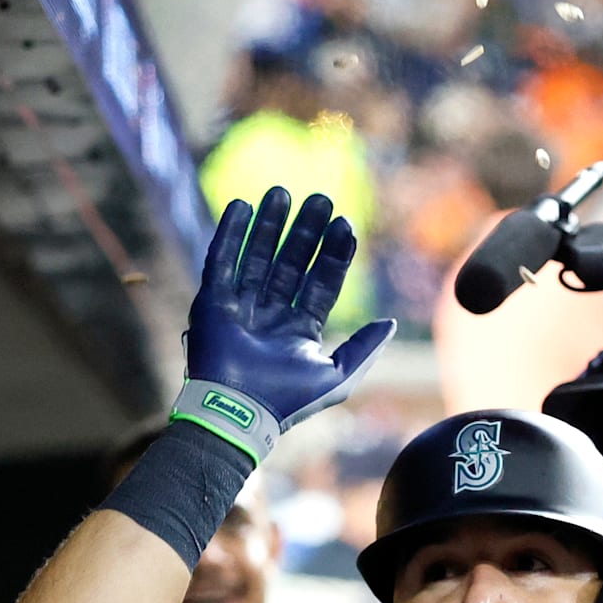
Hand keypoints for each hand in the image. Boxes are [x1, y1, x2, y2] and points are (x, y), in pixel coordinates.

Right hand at [187, 188, 394, 430]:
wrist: (238, 411)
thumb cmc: (289, 400)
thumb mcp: (338, 375)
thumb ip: (365, 349)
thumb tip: (390, 323)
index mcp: (298, 331)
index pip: (320, 283)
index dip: (333, 254)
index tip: (344, 223)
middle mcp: (270, 316)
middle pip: (290, 263)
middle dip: (304, 232)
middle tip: (320, 199)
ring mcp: (241, 308)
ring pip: (257, 256)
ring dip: (269, 225)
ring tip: (282, 191)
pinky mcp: (212, 302)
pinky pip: (221, 261)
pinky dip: (229, 234)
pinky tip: (241, 207)